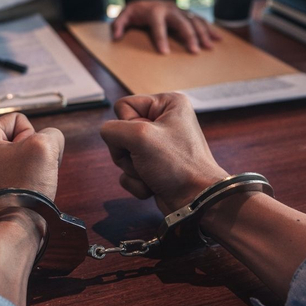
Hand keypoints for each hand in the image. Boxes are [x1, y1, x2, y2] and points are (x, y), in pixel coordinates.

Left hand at [0, 113, 64, 204]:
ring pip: (23, 157)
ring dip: (32, 169)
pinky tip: (26, 195)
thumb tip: (50, 146)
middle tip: (27, 175)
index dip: (32, 138)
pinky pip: (19, 174)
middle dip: (32, 155)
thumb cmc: (21, 191)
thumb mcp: (44, 146)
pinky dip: (27, 182)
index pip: (19, 120)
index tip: (25, 161)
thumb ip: (52, 134)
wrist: (12, 233)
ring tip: (27, 186)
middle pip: (20, 138)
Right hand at [100, 93, 226, 214]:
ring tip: (152, 173)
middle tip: (148, 160)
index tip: (146, 139)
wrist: (196, 202)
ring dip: (132, 168)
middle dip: (128, 151)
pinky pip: (129, 170)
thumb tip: (109, 137)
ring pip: (122, 152)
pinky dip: (136, 181)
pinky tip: (153, 185)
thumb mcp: (140, 137)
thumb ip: (112, 129)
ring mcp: (158, 145)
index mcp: (167, 104)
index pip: (123, 106)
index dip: (127, 126)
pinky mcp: (154, 166)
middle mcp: (164, 121)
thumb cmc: (178, 166)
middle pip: (120, 131)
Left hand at [111, 0, 220, 54]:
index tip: (165, 53)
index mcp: (154, 11)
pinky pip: (200, 20)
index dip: (161, 39)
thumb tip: (116, 36)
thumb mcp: (124, 15)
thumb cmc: (136, 11)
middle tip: (194, 51)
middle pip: (181, 23)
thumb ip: (119, 24)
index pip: (158, 26)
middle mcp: (170, 9)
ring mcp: (180, 10)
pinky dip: (209, 29)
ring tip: (208, 47)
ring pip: (194, 21)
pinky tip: (217, 39)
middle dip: (189, 36)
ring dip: (202, 34)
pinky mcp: (187, 13)